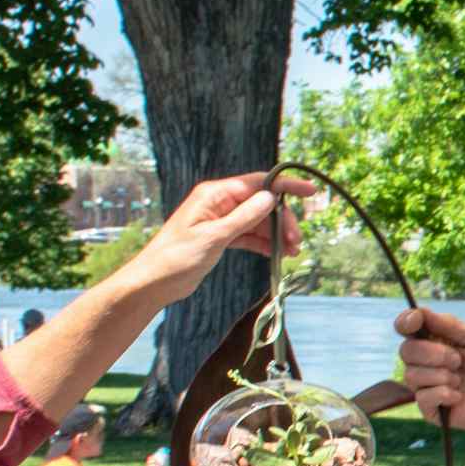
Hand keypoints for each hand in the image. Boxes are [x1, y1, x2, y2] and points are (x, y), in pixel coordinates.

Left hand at [123, 172, 313, 303]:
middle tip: (296, 242)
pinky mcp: (222, 237)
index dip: (285, 185)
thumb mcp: (214, 236)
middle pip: (262, 203)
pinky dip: (264, 243)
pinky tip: (277, 254)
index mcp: (215, 194)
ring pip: (258, 221)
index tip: (309, 191)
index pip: (257, 183)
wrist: (155, 282)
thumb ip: (244, 216)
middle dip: (282, 220)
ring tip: (291, 252)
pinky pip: (250, 235)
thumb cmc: (176, 257)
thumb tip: (270, 197)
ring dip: (276, 234)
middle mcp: (220, 203)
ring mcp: (221, 220)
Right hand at [397, 307, 464, 431]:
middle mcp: (424, 362)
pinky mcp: (430, 408)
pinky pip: (423, 397)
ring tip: (461, 379)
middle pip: (406, 351)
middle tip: (458, 360)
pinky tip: (459, 396)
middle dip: (433, 353)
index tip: (415, 321)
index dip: (405, 322)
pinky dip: (443, 393)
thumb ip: (448, 324)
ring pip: (411, 375)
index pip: (406, 329)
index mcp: (433, 340)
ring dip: (441, 375)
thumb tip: (420, 309)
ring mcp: (425, 385)